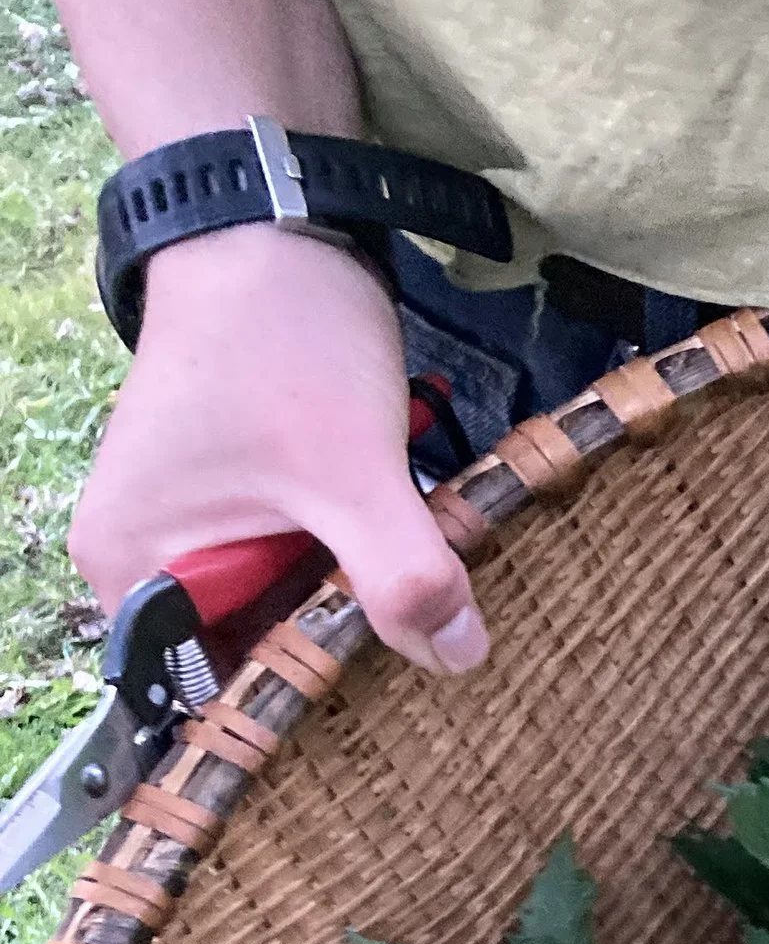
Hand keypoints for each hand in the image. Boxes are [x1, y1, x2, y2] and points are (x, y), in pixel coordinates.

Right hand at [71, 222, 488, 671]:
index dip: (295, 711)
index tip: (379, 723)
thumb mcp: (353, 471)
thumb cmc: (283, 339)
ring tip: (425, 622)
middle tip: (424, 675)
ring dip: (351, 608)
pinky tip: (403, 566)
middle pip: (249, 651)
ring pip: (282, 605)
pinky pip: (293, 559)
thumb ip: (403, 575)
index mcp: (134, 568)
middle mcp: (142, 557)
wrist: (269, 220)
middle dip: (334, 659)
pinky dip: (348, 562)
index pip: (209, 690)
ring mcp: (187, 523)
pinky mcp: (232, 495)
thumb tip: (459, 659)